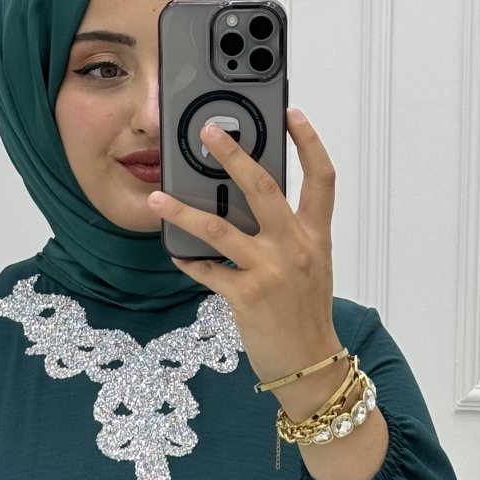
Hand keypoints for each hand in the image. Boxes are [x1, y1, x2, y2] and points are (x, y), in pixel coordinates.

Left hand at [147, 107, 340, 386]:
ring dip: (183, 210)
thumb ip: (290, 235)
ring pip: (220, 228)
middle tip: (209, 131)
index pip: (321, 179)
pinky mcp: (247, 296)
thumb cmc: (306, 317)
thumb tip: (251, 207)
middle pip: (263, 187)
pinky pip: (208, 271)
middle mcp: (295, 247)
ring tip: (158, 197)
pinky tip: (175, 253)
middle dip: (234, 154)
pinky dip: (188, 261)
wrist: (310, 365)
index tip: (292, 114)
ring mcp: (271, 271)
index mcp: (316, 236)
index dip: (309, 142)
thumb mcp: (311, 268)